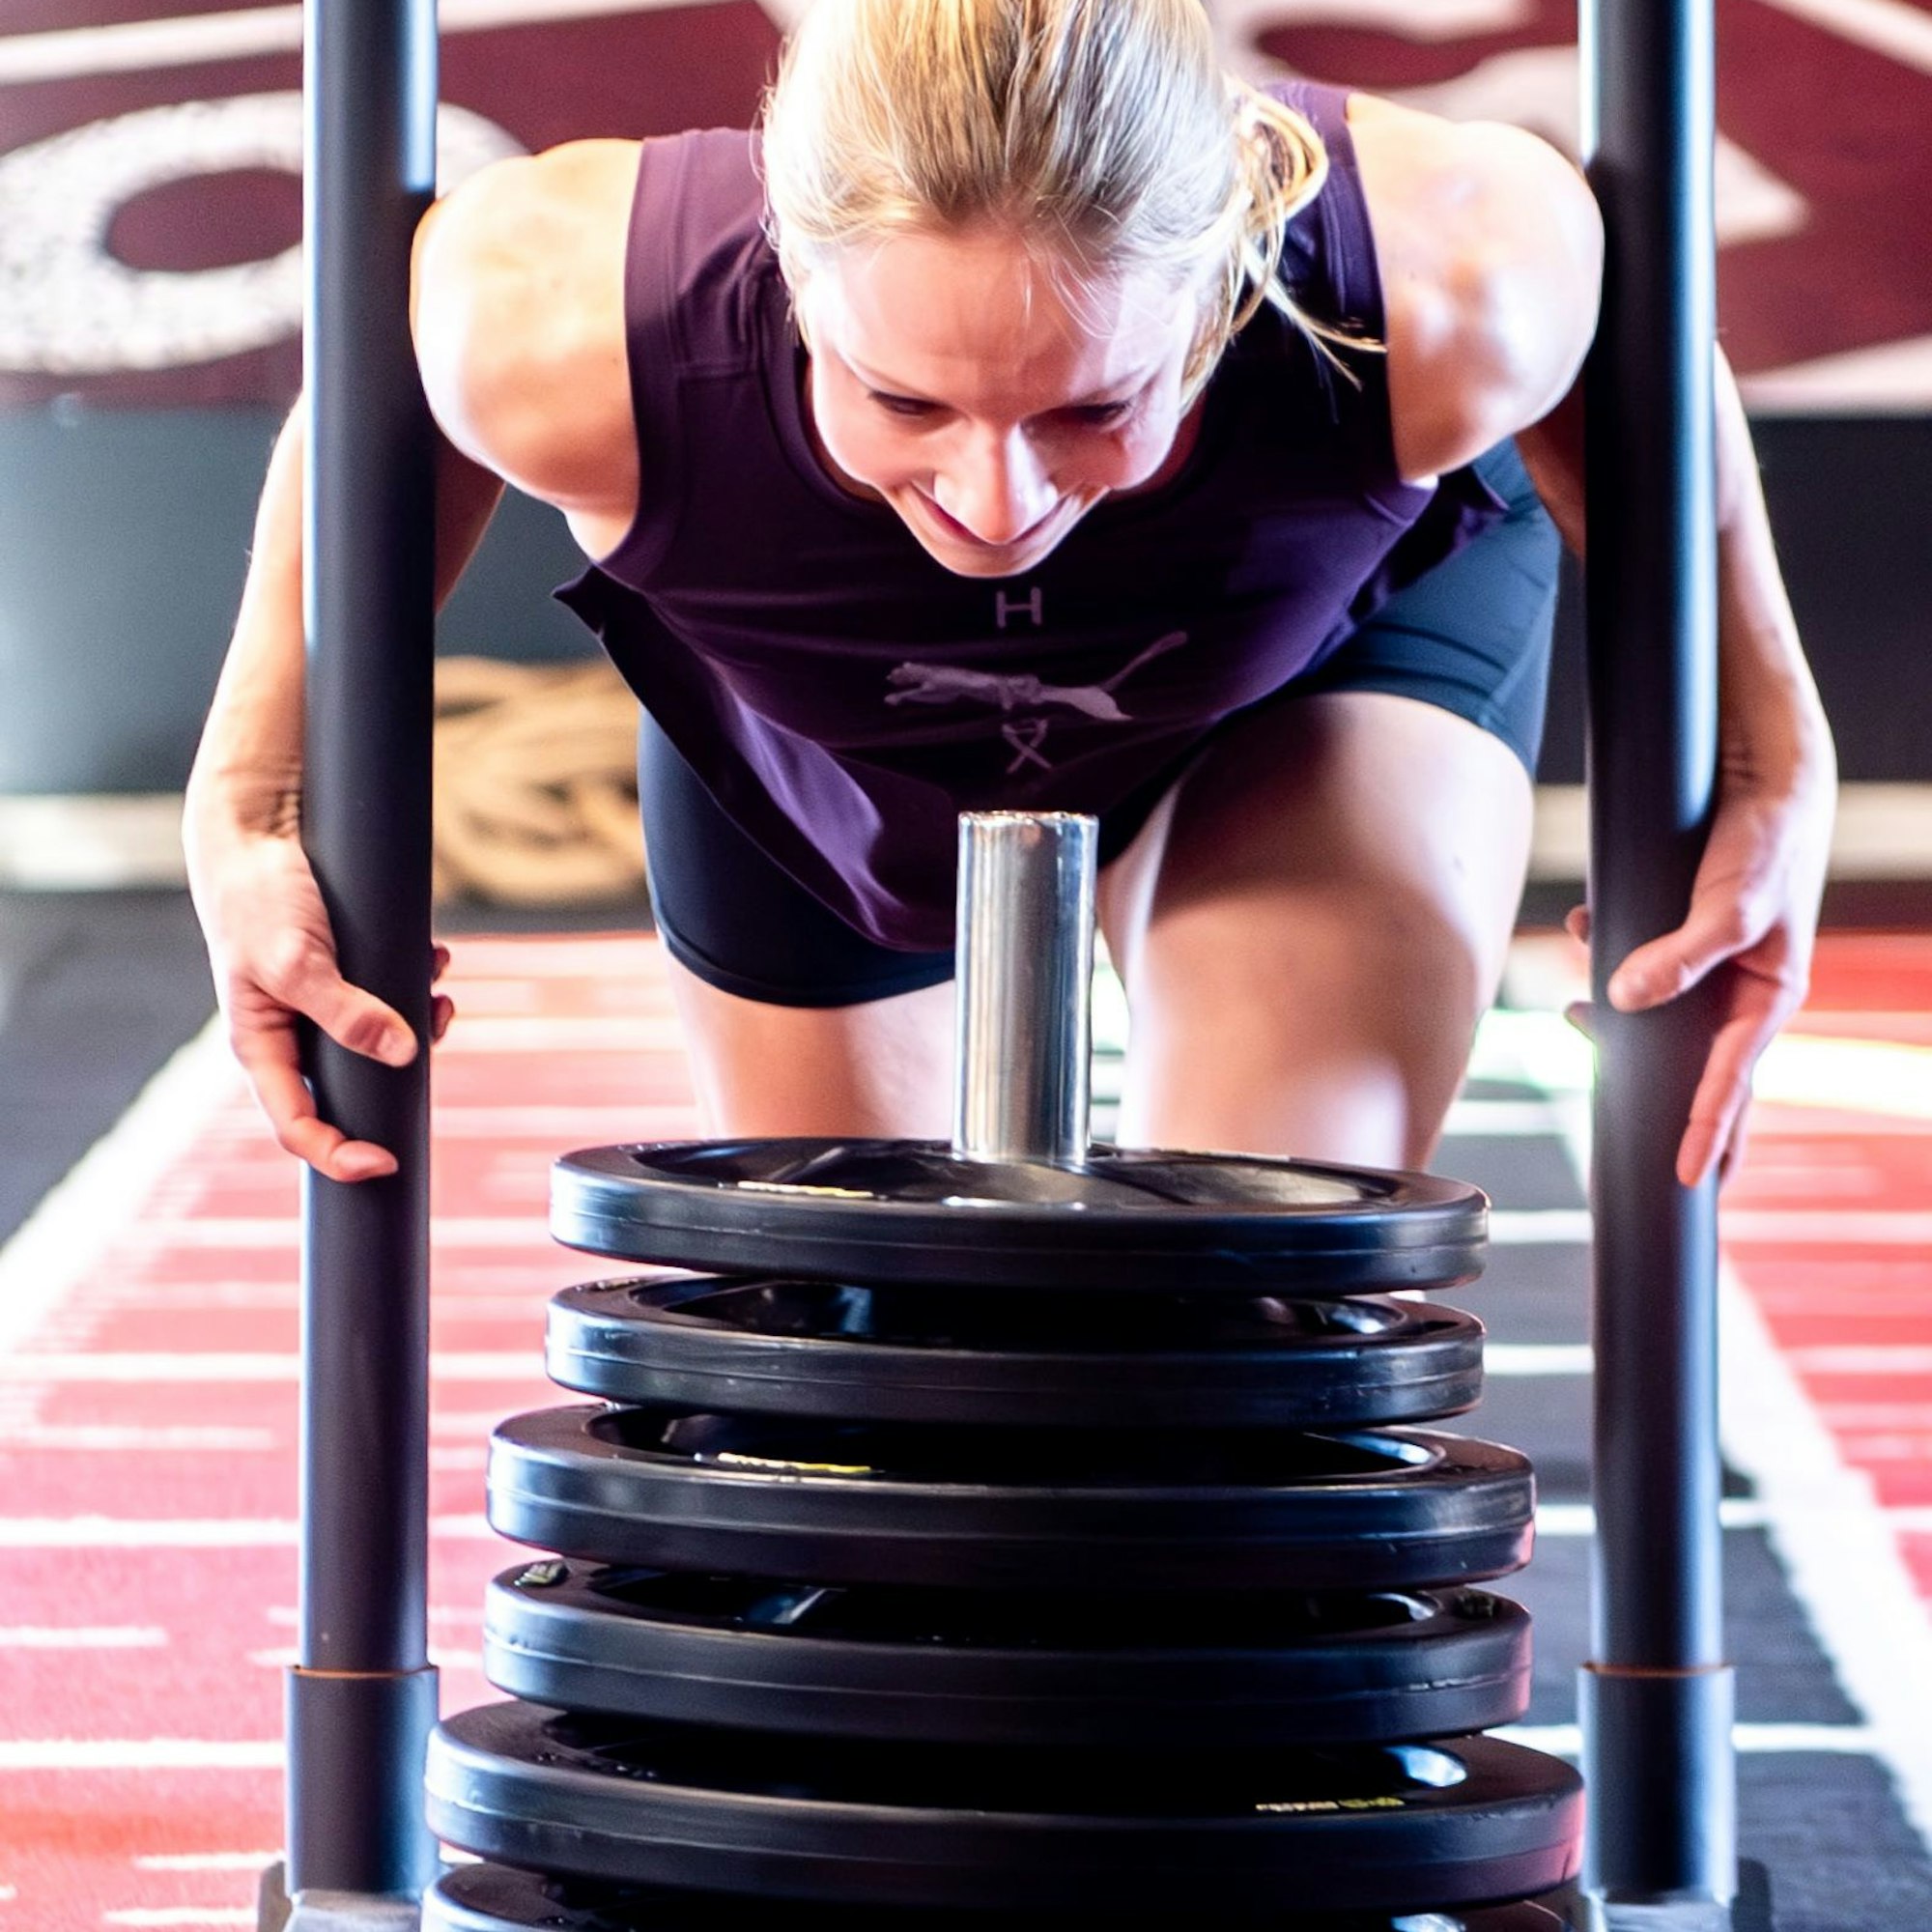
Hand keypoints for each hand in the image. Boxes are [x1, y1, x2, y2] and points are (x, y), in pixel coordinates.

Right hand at [189, 826, 455, 1181]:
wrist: (257, 828)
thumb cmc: (256, 896)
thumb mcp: (298, 960)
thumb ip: (346, 1011)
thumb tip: (403, 1053)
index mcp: (262, 1045)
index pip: (296, 1125)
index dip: (338, 1153)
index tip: (386, 1162)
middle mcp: (292, 1031)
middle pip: (351, 1086)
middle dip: (401, 1074)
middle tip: (439, 1037)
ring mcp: (320, 1001)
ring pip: (379, 1040)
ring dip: (420, 1022)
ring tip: (443, 997)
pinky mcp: (345, 970)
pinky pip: (389, 995)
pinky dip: (418, 983)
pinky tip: (436, 959)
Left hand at [1566, 742, 1834, 1188]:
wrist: (1764, 773)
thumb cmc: (1769, 839)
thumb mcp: (1733, 903)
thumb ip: (1681, 956)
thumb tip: (1621, 1001)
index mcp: (1767, 995)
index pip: (1732, 1081)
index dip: (1709, 1130)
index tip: (1689, 1179)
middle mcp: (1737, 989)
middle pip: (1700, 1072)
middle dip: (1674, 1115)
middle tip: (1652, 1172)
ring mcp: (1708, 964)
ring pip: (1659, 1019)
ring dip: (1617, 1023)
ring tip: (1577, 1023)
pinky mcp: (1680, 933)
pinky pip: (1639, 963)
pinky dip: (1607, 956)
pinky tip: (1580, 933)